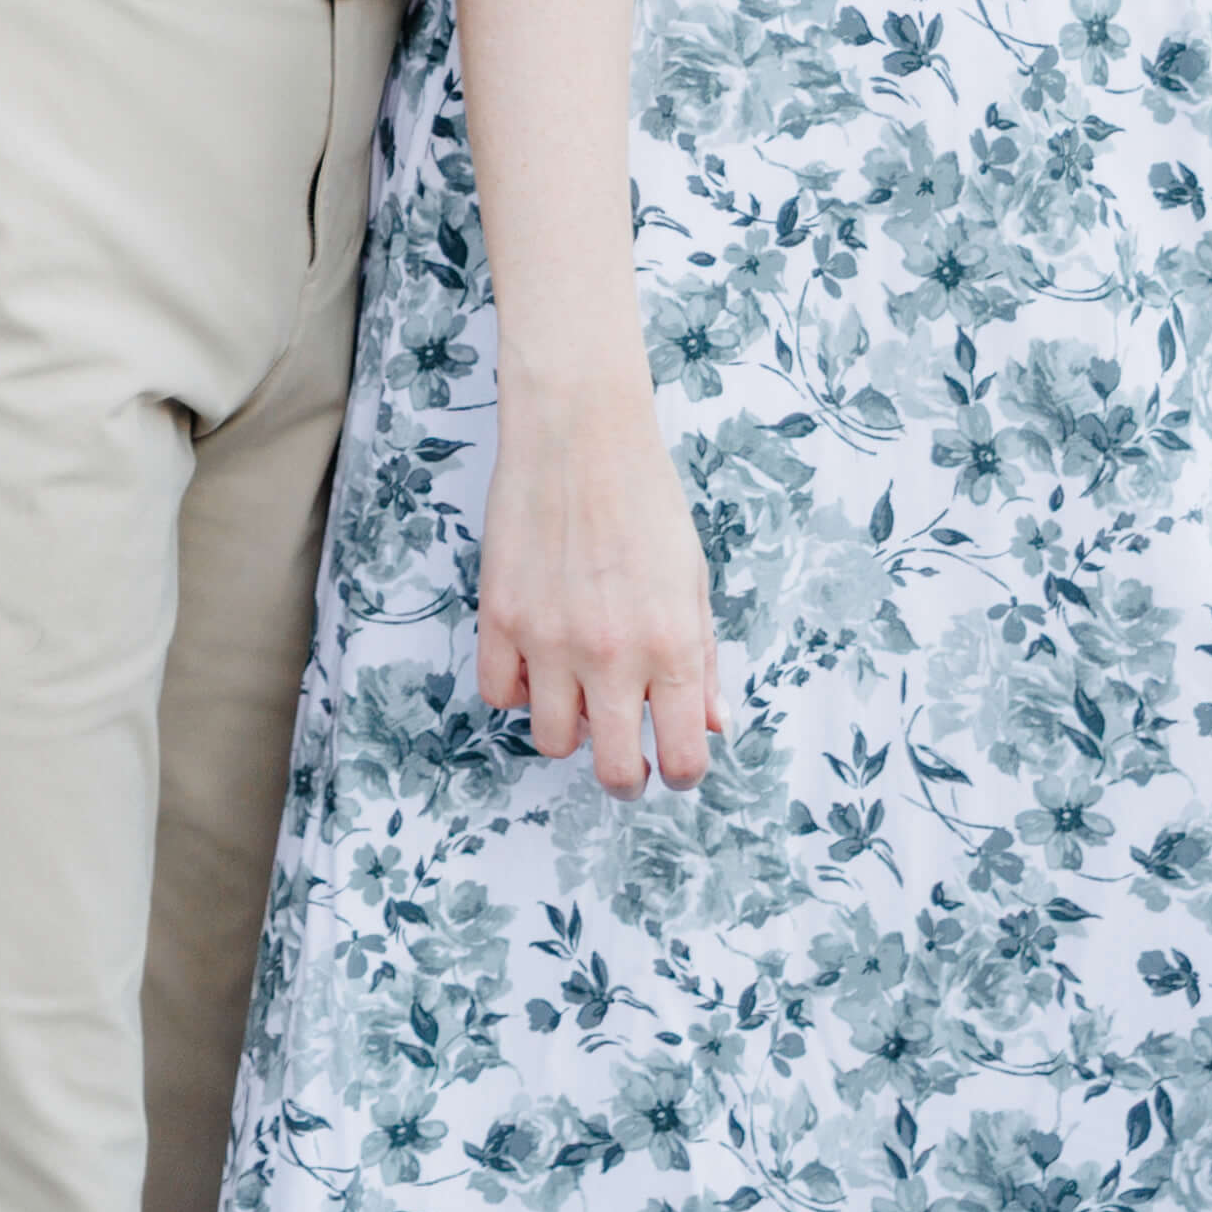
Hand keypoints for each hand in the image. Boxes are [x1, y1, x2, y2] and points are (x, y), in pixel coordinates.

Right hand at [469, 388, 728, 796]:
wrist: (579, 434)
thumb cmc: (646, 500)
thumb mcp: (693, 580)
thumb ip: (703, 659)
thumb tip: (713, 725)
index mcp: (673, 645)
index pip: (684, 755)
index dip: (683, 772)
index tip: (676, 764)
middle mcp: (613, 654)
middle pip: (616, 769)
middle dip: (628, 776)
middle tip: (627, 758)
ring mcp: (550, 639)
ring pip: (551, 740)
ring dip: (570, 729)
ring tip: (578, 694)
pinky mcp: (499, 617)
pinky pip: (499, 693)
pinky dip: (519, 689)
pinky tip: (537, 661)